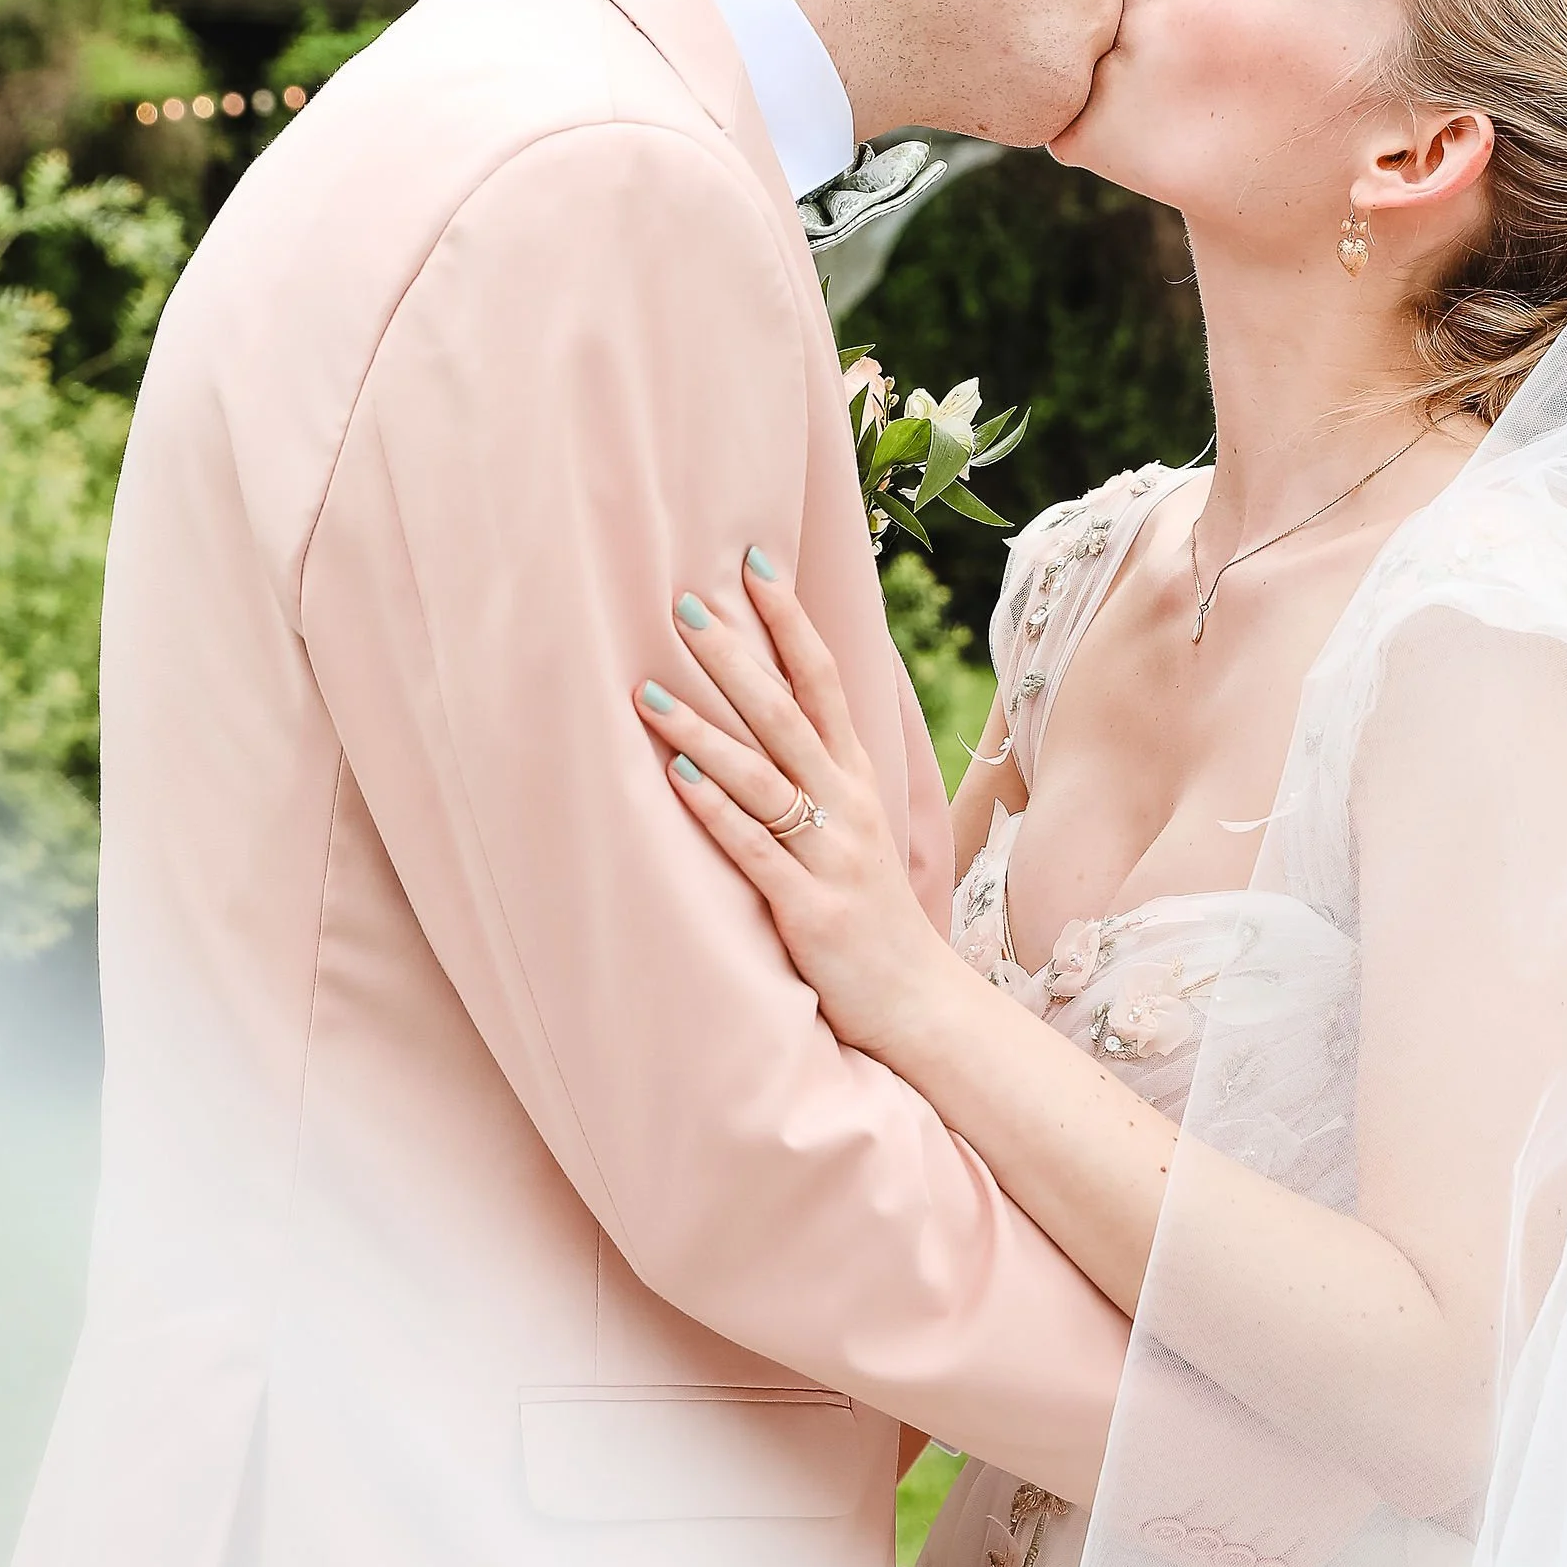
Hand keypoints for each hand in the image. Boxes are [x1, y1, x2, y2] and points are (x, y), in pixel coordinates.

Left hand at [636, 549, 967, 1067]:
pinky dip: (718, 811)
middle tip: (682, 604)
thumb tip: (764, 718)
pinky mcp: (810, 909)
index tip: (753, 562)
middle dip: (733, 656)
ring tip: (646, 692)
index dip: (789, 620)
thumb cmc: (872, 914)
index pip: (824, 681)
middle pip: (786, 713)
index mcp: (857, 781)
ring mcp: (831, 856)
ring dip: (703, 731)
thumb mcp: (854, 832)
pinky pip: (757, 850)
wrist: (920, 1004)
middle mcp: (848, 806)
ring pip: (764, 776)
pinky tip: (679, 777)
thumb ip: (818, 777)